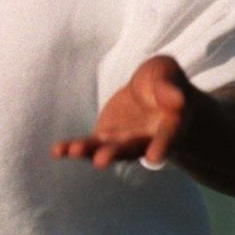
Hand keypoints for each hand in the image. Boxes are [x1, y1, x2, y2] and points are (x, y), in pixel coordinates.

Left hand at [52, 55, 199, 169]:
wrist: (151, 92)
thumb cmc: (163, 81)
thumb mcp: (167, 74)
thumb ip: (170, 86)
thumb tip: (177, 100)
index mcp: (170, 125)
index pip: (168, 136)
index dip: (162, 146)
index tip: (155, 157)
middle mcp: (147, 140)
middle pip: (132, 149)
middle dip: (115, 153)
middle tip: (100, 161)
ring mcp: (124, 141)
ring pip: (107, 150)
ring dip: (90, 152)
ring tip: (73, 151)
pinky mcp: (105, 138)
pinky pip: (88, 145)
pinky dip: (72, 149)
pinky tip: (57, 151)